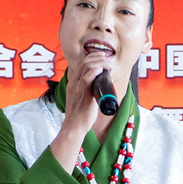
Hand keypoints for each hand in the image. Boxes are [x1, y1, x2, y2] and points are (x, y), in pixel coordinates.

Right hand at [49, 51, 114, 168]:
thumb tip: (98, 87)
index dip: (92, 57)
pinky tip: (102, 69)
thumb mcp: (80, 99)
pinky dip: (94, 71)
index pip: (81, 64)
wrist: (74, 127)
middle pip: (84, 62)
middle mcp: (74, 83)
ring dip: (100, 62)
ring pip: (87, 67)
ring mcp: (78, 88)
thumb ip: (87, 91)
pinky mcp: (83, 94)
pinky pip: (87, 78)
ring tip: (109, 64)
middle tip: (108, 59)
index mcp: (73, 83)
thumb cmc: (79, 116)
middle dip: (98, 57)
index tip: (102, 56)